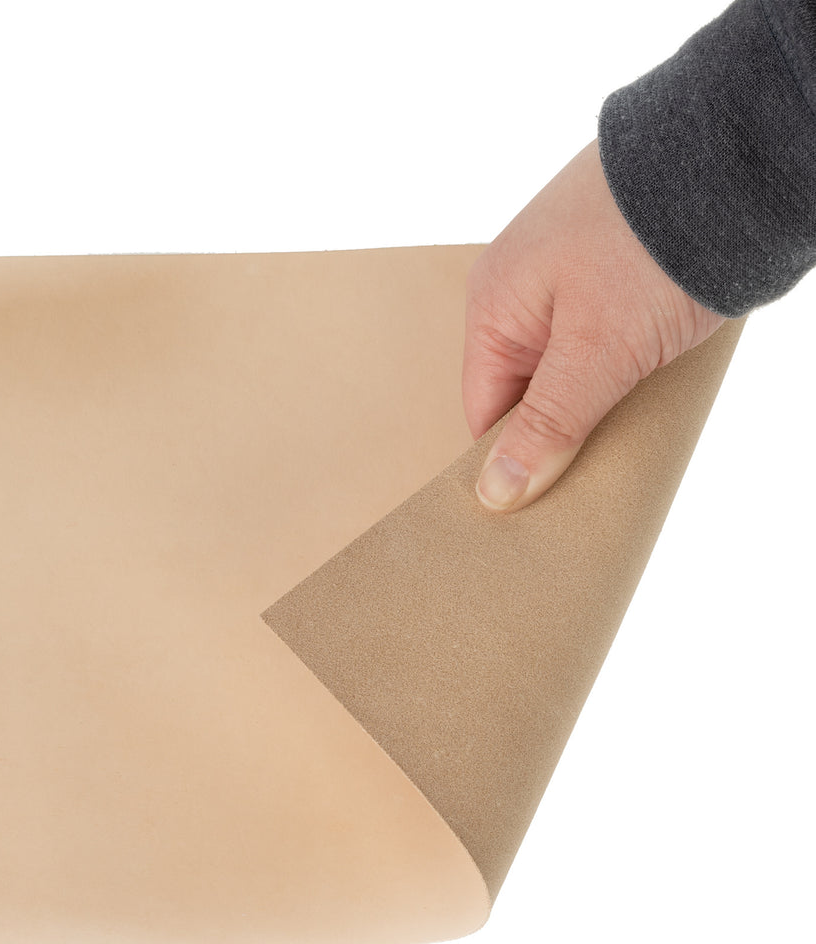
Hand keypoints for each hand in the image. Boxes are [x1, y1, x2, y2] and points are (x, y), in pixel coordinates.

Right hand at [462, 139, 725, 511]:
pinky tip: (652, 390)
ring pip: (570, 372)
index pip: (486, 414)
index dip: (512, 462)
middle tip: (596, 476)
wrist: (740, 153)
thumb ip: (547, 427)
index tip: (545, 505)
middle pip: (527, 395)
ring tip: (631, 430)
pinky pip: (606, 346)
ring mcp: (573, 280)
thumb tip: (497, 493)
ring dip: (599, 406)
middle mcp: (524, 292)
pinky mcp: (619, 274)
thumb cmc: (654, 245)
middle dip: (559, 436)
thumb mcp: (595, 352)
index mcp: (493, 306)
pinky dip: (626, 374)